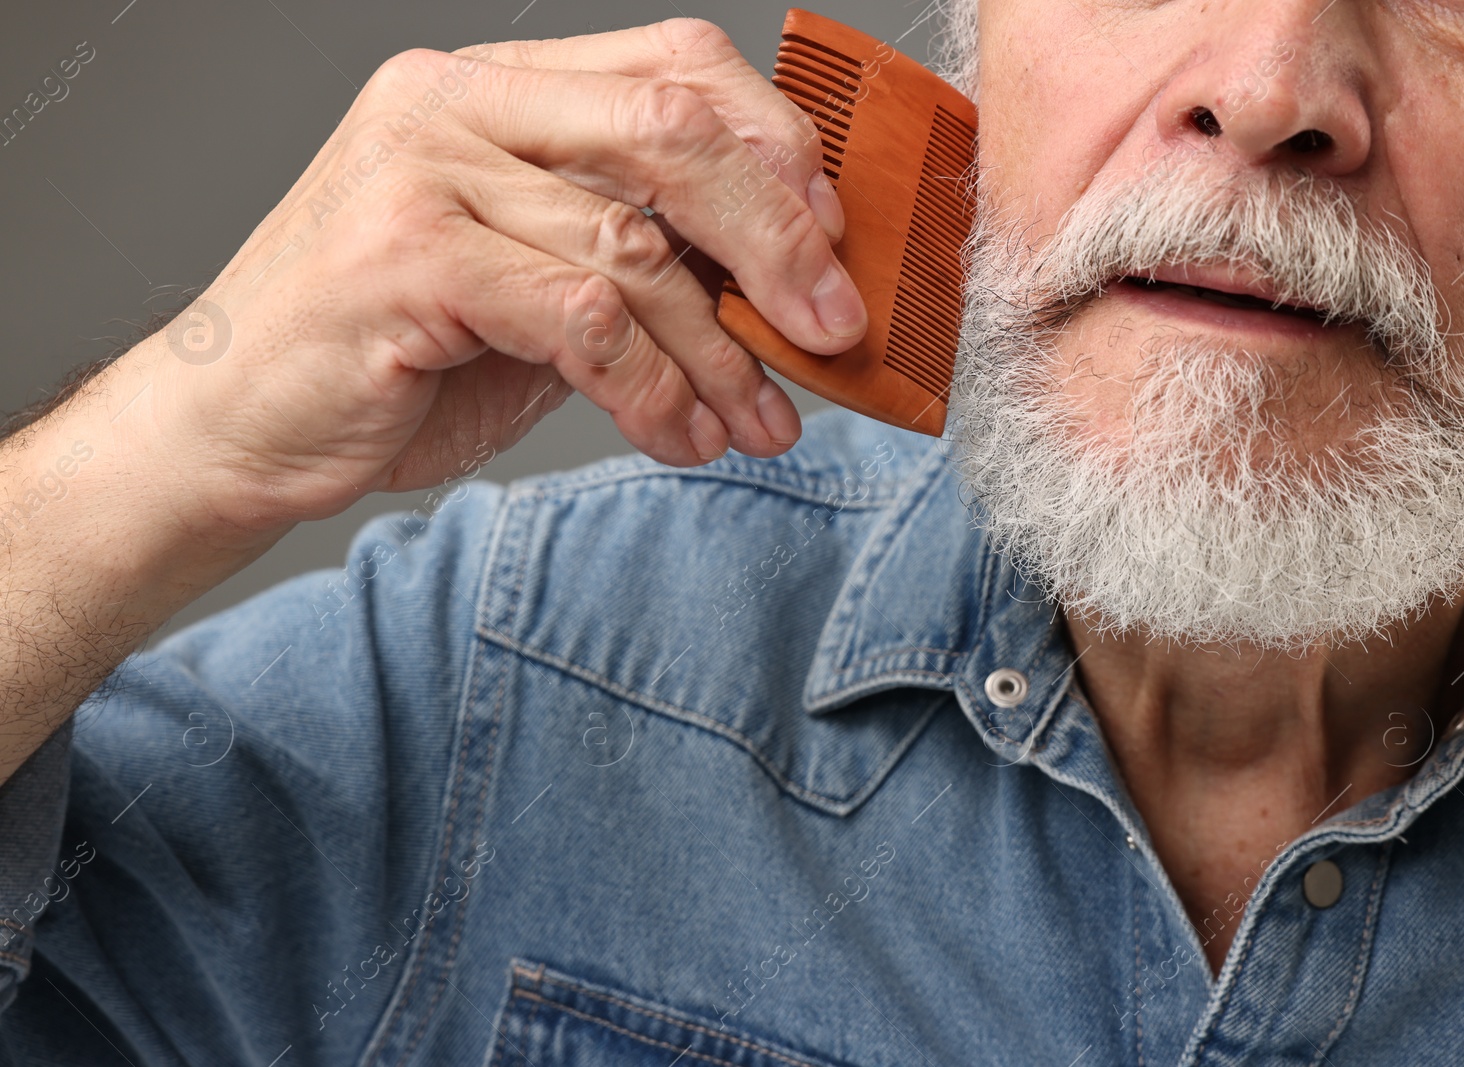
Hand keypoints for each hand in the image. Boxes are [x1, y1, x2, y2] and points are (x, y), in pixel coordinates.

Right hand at [115, 18, 864, 531]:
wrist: (235, 424)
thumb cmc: (398, 356)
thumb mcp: (538, 285)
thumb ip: (636, 253)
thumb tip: (785, 279)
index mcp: (498, 87)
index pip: (675, 65)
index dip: (776, 145)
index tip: (834, 239)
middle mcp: (457, 104)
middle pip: (671, 131)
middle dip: (777, 239)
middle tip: (833, 329)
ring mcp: (422, 171)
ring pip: (633, 245)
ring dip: (719, 354)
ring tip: (755, 423)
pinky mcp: (405, 259)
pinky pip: (580, 317)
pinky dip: (651, 390)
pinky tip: (676, 437)